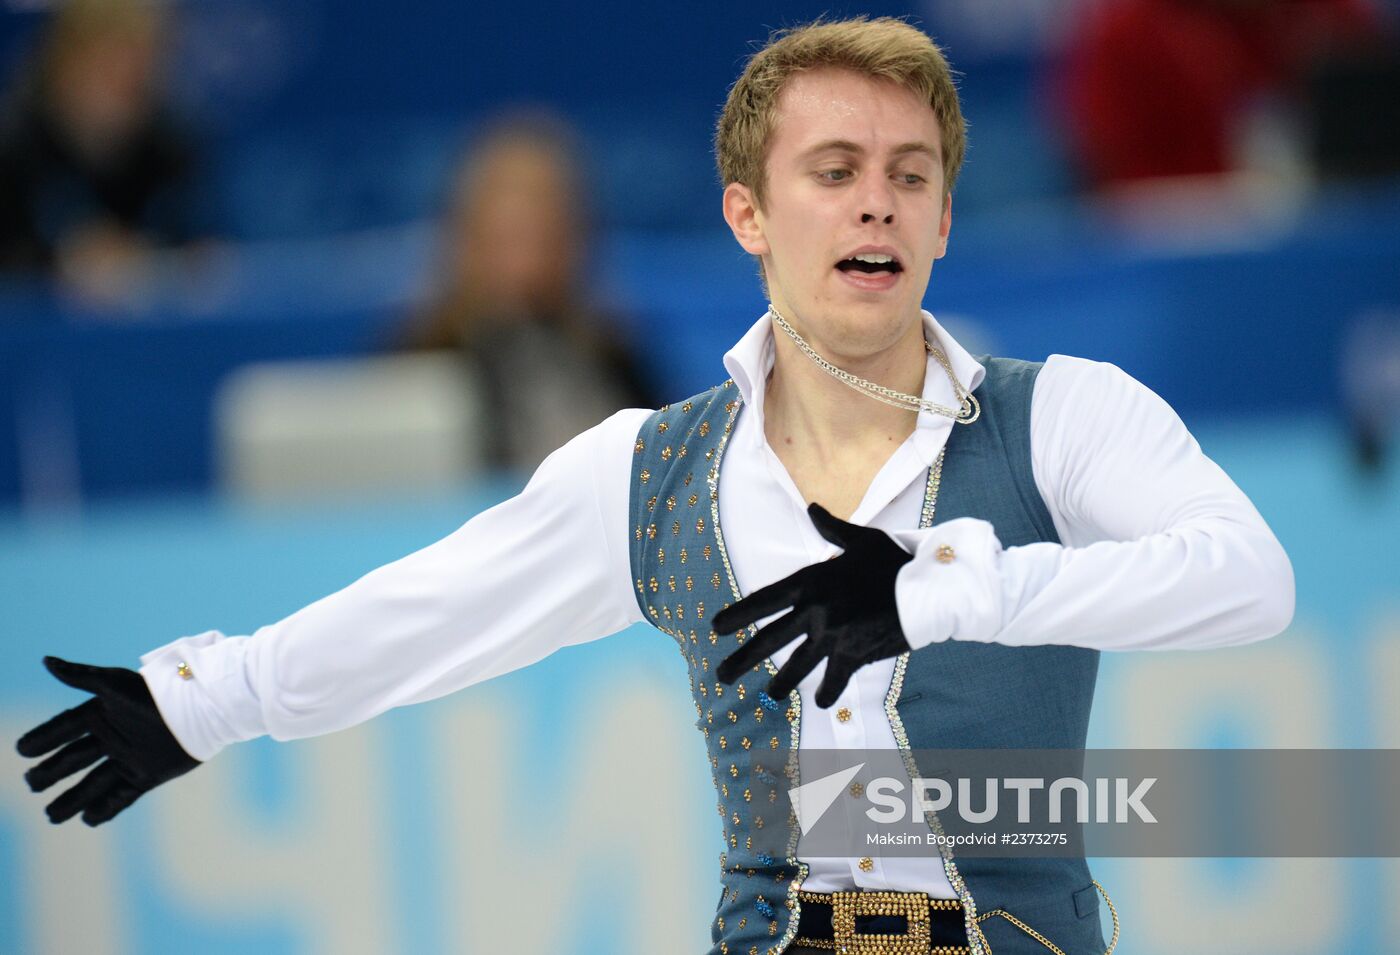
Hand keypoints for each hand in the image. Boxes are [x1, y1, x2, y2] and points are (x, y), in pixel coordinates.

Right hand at [16, 656, 198, 825]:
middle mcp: (114, 737)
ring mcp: (131, 757)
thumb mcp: (115, 683)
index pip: (65, 728)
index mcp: (104, 714)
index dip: (43, 738)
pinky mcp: (150, 774)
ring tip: (51, 816)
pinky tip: (87, 819)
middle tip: (31, 783)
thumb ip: (79, 676)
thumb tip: (45, 661)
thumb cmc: (156, 692)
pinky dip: (106, 807)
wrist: (201, 708)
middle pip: (75, 759)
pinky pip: (123, 796)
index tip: (21, 749)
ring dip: (73, 799)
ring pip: (94, 783)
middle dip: (51, 772)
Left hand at [713, 503, 913, 707]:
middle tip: (721, 676)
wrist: (928, 588)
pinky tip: (821, 702)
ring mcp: (832, 636)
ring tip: (769, 696)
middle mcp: (815, 611)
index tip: (716, 627)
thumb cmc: (894, 561)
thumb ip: (832, 529)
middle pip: (769, 641)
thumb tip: (814, 508)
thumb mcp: (861, 539)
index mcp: (811, 581)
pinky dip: (828, 693)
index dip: (737, 616)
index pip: (763, 601)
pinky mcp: (854, 655)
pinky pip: (834, 680)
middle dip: (741, 661)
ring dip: (781, 684)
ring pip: (797, 666)